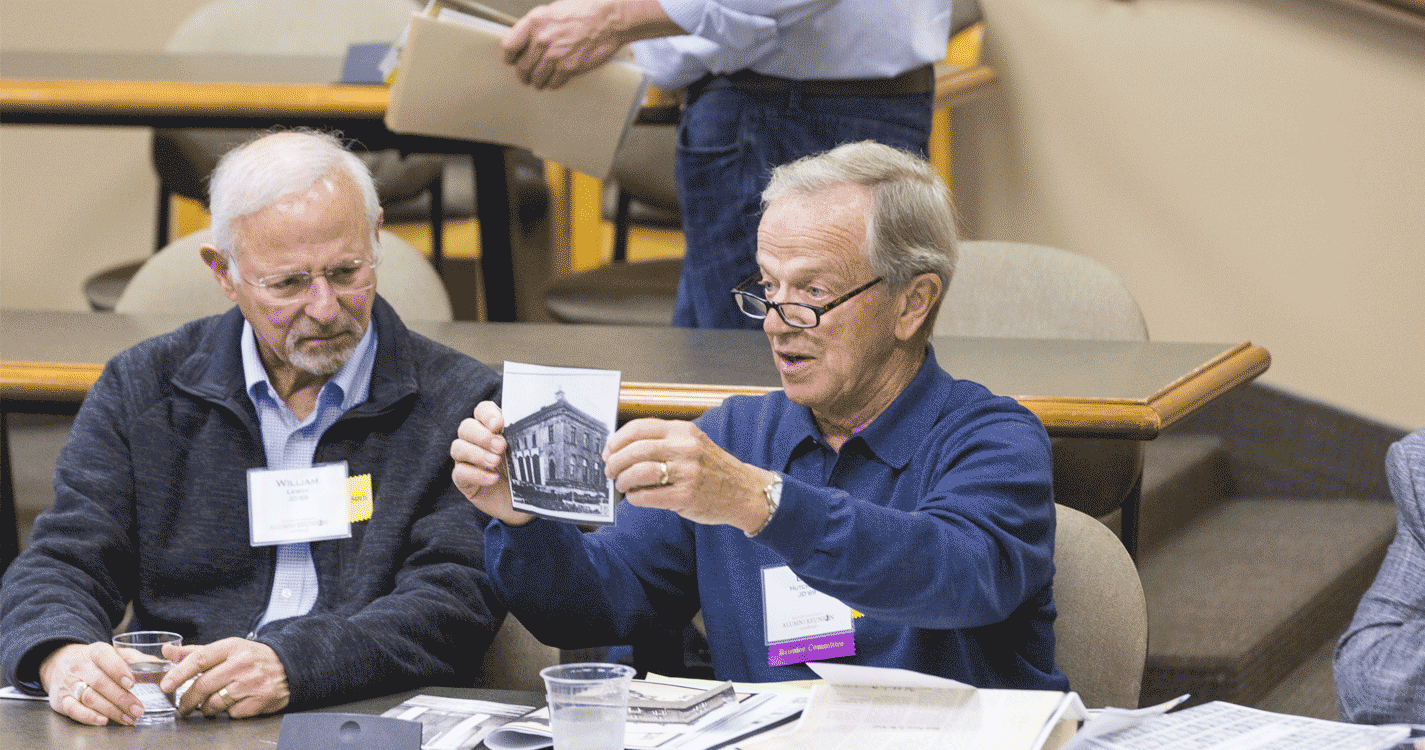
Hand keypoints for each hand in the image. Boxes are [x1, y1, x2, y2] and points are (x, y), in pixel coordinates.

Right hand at [39, 642, 143, 725]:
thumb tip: (162, 666)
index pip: (105, 658)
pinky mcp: (60, 699)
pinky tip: (104, 721)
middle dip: (121, 698)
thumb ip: (137, 659)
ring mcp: (69, 683)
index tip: (132, 683)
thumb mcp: (114, 654)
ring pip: (89, 697)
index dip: (119, 671)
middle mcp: (80, 666)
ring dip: (110, 710)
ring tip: (128, 718)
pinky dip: (88, 717)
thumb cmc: (95, 661)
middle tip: (138, 709)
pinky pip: (73, 709)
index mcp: (95, 652)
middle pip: (100, 682)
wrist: (59, 663)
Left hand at [161, 638, 288, 717]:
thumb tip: (167, 650)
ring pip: (215, 702)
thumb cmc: (252, 658)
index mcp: (232, 647)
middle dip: (188, 700)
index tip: (166, 685)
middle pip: (204, 685)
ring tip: (208, 706)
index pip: (200, 659)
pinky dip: (228, 712)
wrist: (289, 666)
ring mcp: (253, 682)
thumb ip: (195, 652)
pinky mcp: (261, 699)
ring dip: (206, 708)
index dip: (179, 673)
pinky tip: (232, 704)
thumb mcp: (227, 649)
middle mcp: (243, 663)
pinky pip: (233, 713)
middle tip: (182, 706)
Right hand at [452, 401, 533, 525]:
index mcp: (492, 428)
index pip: (482, 411)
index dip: (487, 415)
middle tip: (501, 446)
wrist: (523, 502)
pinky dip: (476, 474)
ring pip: (458, 448)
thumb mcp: (527, 453)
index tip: (499, 424)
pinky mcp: (464, 480)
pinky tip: (493, 478)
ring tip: (495, 462)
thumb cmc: (525, 472)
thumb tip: (535, 425)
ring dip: (477, 454)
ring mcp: (467, 460)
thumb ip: (525, 437)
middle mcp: (476, 441)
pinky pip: (460, 472)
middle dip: (483, 436)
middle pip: (466, 427)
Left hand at [503, 0, 681, 89]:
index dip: (509, 57)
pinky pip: (553, 83)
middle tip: (525, 77)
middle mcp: (541, 39)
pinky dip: (553, 84)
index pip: (509, 46)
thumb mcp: (552, 11)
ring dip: (537, 82)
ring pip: (536, 78)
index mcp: (534, 22)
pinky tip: (555, 80)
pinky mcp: (568, 67)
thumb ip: (536, 27)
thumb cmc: (583, 11)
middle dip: (523, 74)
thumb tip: (525, 42)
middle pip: (522, 67)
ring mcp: (554, 55)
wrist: (607, 19)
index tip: (512, 61)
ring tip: (539, 82)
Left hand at [603, 418, 776, 532]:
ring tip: (621, 484)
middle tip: (609, 469)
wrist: (744, 491)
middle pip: (636, 450)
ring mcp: (687, 473)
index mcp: (684, 431)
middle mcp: (685, 448)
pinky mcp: (685, 496)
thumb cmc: (713, 468)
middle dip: (615, 461)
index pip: (640, 427)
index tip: (609, 449)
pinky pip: (648, 496)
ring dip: (623, 480)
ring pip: (639, 472)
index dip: (617, 439)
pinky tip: (636, 497)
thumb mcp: (693, 443)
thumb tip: (623, 449)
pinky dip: (635, 498)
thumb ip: (664, 441)